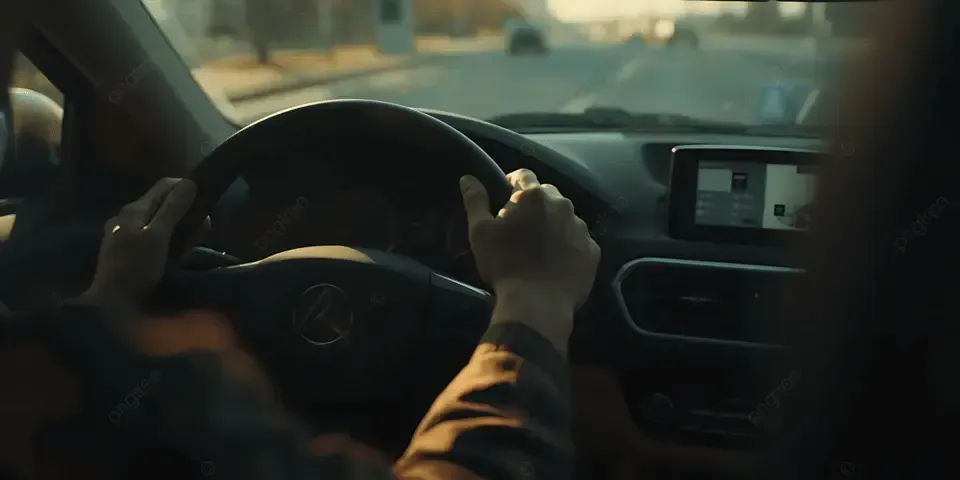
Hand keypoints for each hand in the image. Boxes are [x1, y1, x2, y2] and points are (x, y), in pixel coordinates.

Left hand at [83, 178, 199, 305]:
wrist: (111, 306)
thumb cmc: (136, 268)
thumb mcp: (158, 236)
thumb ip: (173, 209)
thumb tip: (190, 182)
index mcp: (134, 209)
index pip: (164, 186)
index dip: (187, 187)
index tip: (207, 200)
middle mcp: (127, 217)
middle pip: (162, 203)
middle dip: (186, 210)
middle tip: (205, 227)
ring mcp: (124, 235)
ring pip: (159, 221)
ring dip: (180, 226)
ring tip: (196, 240)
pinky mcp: (126, 252)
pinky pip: (153, 237)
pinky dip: (169, 239)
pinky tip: (178, 253)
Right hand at [460, 169, 600, 312]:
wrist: (537, 304)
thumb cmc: (504, 265)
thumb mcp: (481, 233)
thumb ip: (475, 201)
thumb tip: (468, 178)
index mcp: (534, 196)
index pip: (523, 175)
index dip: (511, 185)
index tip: (503, 201)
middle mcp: (562, 205)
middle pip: (546, 195)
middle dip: (533, 205)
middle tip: (519, 228)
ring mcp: (581, 228)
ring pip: (564, 217)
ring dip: (552, 224)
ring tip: (539, 248)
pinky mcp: (592, 251)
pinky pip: (578, 240)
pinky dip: (568, 245)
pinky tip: (556, 263)